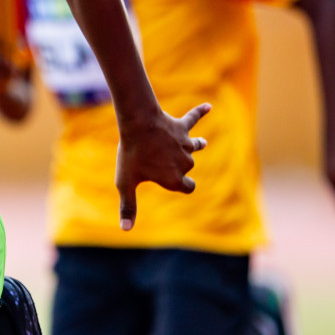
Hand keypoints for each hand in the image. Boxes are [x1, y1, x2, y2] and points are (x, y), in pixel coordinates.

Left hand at [115, 103, 209, 230]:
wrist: (137, 124)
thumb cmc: (132, 154)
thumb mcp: (126, 182)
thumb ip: (128, 205)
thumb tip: (125, 229)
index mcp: (174, 179)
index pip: (188, 188)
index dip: (184, 186)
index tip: (181, 184)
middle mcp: (185, 162)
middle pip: (188, 166)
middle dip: (179, 164)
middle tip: (161, 157)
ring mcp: (185, 144)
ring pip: (196, 145)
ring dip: (198, 144)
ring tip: (202, 143)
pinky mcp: (182, 127)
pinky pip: (194, 118)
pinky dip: (201, 112)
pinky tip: (208, 106)